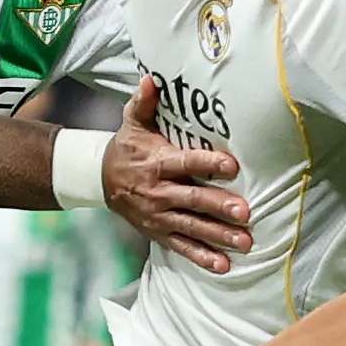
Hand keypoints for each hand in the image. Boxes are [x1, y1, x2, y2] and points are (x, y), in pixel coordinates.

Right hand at [102, 78, 250, 273]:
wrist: (100, 180)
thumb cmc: (128, 147)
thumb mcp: (133, 122)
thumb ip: (145, 102)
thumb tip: (152, 79)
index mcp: (156, 163)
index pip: (186, 163)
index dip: (208, 164)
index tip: (232, 166)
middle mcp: (158, 192)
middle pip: (192, 200)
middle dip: (219, 207)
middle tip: (245, 212)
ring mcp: (158, 216)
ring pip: (191, 227)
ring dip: (218, 236)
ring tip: (244, 242)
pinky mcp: (159, 232)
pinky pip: (182, 247)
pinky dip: (201, 257)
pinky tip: (223, 265)